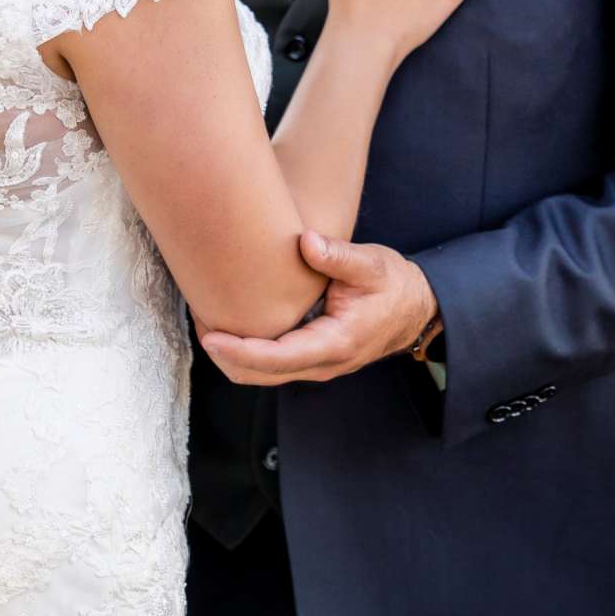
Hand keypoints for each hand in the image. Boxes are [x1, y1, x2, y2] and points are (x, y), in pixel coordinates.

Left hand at [197, 232, 438, 386]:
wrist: (416, 308)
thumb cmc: (393, 285)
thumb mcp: (370, 264)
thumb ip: (338, 256)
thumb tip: (305, 240)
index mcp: (336, 343)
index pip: (279, 358)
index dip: (241, 350)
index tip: (211, 336)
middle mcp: (323, 364)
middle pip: (261, 375)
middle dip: (226, 357)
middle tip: (198, 324)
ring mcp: (315, 365)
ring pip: (263, 375)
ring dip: (232, 357)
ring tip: (206, 324)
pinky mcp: (310, 359)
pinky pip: (272, 366)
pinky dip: (246, 353)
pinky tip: (231, 327)